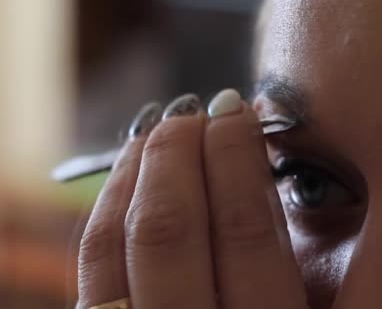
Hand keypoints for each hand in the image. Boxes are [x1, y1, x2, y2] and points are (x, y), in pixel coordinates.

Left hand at [77, 91, 308, 307]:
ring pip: (110, 246)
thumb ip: (291, 256)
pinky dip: (107, 211)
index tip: (237, 113)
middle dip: (178, 154)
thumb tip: (258, 166)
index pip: (245, 232)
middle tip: (193, 111)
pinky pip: (89, 269)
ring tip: (157, 130)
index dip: (237, 161)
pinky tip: (128, 180)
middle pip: (166, 231)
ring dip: (133, 172)